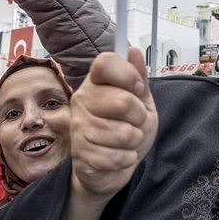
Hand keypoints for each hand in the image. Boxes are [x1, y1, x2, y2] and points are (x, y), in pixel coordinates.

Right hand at [69, 48, 157, 202]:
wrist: (113, 168)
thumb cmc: (126, 130)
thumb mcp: (140, 103)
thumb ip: (138, 79)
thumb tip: (133, 50)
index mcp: (96, 82)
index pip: (105, 62)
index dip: (128, 74)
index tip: (138, 89)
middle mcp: (82, 100)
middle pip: (123, 101)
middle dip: (139, 117)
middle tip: (134, 122)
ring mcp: (78, 127)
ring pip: (123, 133)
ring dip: (134, 141)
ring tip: (125, 141)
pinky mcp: (81, 153)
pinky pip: (118, 156)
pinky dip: (126, 159)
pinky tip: (118, 156)